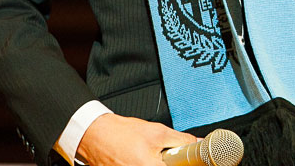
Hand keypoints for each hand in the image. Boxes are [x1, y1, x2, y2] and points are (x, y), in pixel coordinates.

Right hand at [77, 113, 197, 165]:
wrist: (96, 135)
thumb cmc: (122, 133)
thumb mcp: (158, 132)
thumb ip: (181, 140)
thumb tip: (197, 143)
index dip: (185, 163)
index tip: (187, 160)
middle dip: (168, 161)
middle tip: (164, 154)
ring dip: (157, 162)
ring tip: (148, 154)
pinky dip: (146, 162)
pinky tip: (140, 157)